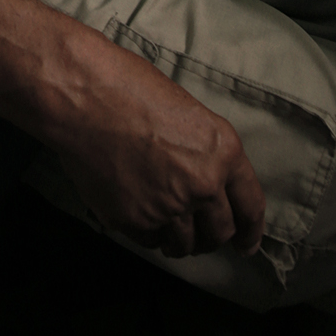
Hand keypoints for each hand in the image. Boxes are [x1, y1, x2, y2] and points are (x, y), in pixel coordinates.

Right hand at [55, 39, 264, 257]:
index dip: (251, 231)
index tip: (246, 246)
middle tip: (200, 235)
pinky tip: (139, 211)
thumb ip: (204, 153)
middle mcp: (203, 184)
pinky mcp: (135, 221)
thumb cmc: (130, 89)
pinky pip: (150, 241)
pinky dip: (148, 233)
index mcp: (222, 151)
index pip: (250, 204)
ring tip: (165, 223)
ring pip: (185, 244)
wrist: (85, 98)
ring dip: (179, 240)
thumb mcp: (187, 112)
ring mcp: (169, 207)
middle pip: (219, 231)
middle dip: (212, 237)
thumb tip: (206, 184)